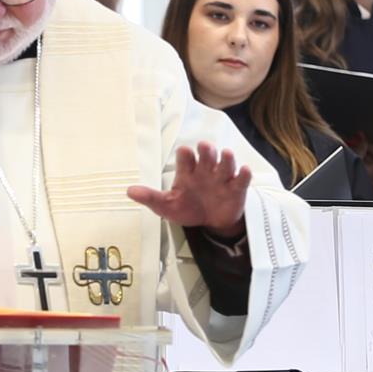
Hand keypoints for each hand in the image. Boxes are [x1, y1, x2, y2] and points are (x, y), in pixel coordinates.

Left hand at [127, 141, 251, 234]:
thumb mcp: (167, 206)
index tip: (185, 155)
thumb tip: (129, 192)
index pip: (185, 157)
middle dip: (206, 150)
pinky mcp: (236, 188)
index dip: (186, 156)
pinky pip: (241, 179)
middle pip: (207, 155)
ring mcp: (222, 178)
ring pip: (225, 163)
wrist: (211, 223)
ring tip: (226, 155)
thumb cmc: (189, 208)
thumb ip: (150, 197)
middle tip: (204, 148)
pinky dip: (243, 174)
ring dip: (226, 159)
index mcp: (188, 171)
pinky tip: (243, 171)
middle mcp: (205, 170)